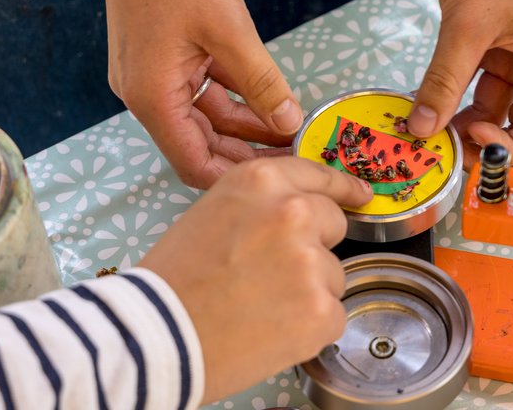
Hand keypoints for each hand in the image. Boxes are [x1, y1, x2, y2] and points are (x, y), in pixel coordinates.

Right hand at [96, 0, 302, 188]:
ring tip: (290, 127)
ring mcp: (152, 74)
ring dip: (245, 123)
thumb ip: (262, 82)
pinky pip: (202, 89)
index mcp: (153, 97)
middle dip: (247, 151)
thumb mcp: (230, 30)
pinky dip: (234, 96)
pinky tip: (269, 98)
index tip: (280, 176)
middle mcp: (147, 94)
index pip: (194, 164)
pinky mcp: (161, 56)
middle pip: (200, 144)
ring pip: (205, 116)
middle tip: (295, 154)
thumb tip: (290, 122)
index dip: (238, 175)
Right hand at [139, 157, 372, 403]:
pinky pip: (333, 315)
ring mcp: (311, 262)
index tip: (360, 195)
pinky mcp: (321, 310)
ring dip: (310, 291)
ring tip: (261, 307)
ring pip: (334, 274)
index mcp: (263, 182)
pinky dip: (310, 327)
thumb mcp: (215, 212)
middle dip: (314, 247)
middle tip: (273, 273)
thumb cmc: (174, 279)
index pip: (320, 176)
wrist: (153, 337)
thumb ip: (264, 204)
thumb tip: (303, 210)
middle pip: (334, 224)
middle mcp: (294, 213)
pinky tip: (271, 331)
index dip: (343, 188)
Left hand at [409, 0, 512, 168]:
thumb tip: (424, 128)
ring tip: (431, 132)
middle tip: (447, 150)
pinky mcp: (489, 40)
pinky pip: (475, 82)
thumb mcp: (465, 27)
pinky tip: (428, 107)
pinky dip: (452, 96)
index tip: (475, 146)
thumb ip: (444, 82)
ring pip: (494, 106)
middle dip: (486, 139)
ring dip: (464, 120)